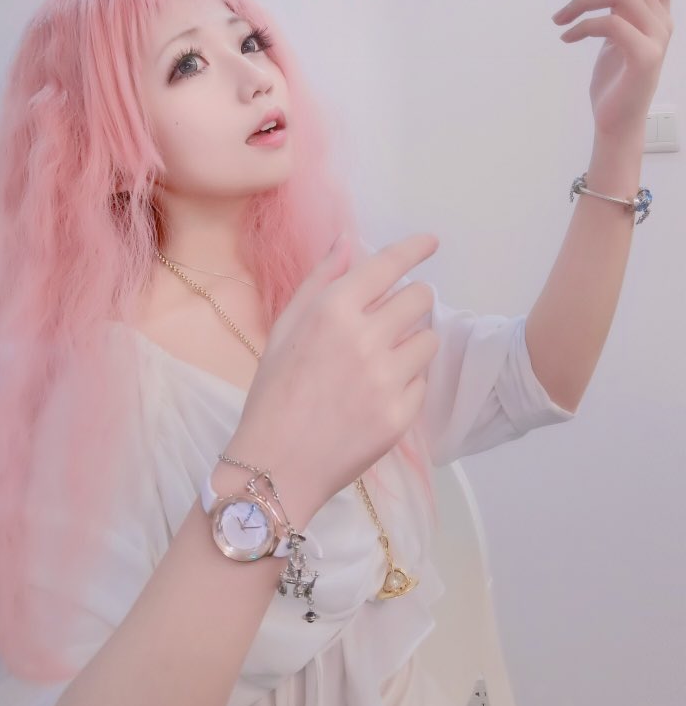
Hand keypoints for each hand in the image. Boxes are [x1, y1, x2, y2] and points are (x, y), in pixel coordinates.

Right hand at [226, 233, 440, 521]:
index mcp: (332, 310)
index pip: (388, 265)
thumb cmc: (274, 392)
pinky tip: (377, 395)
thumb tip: (347, 240)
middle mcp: (365, 338)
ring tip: (383, 361)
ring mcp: (386, 378)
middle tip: (396, 316)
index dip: (415, 249)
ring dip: (413, 342)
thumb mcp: (284, 327)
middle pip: (420, 298)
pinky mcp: (401, 414)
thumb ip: (319, 279)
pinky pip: (422, 382)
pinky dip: (407, 383)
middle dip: (413, 300)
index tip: (431, 242)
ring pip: (428, 339)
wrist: (276, 465)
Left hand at [551, 0, 675, 143]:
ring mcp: (657, 38)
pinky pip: (609, 23)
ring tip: (558, 20)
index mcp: (657, 12)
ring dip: (580, 3)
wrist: (616, 123)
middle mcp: (663, 20)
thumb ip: (613, 12)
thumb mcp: (613, 39)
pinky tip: (566, 37)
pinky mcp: (644, 56)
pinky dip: (581, 25)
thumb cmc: (613, 82)